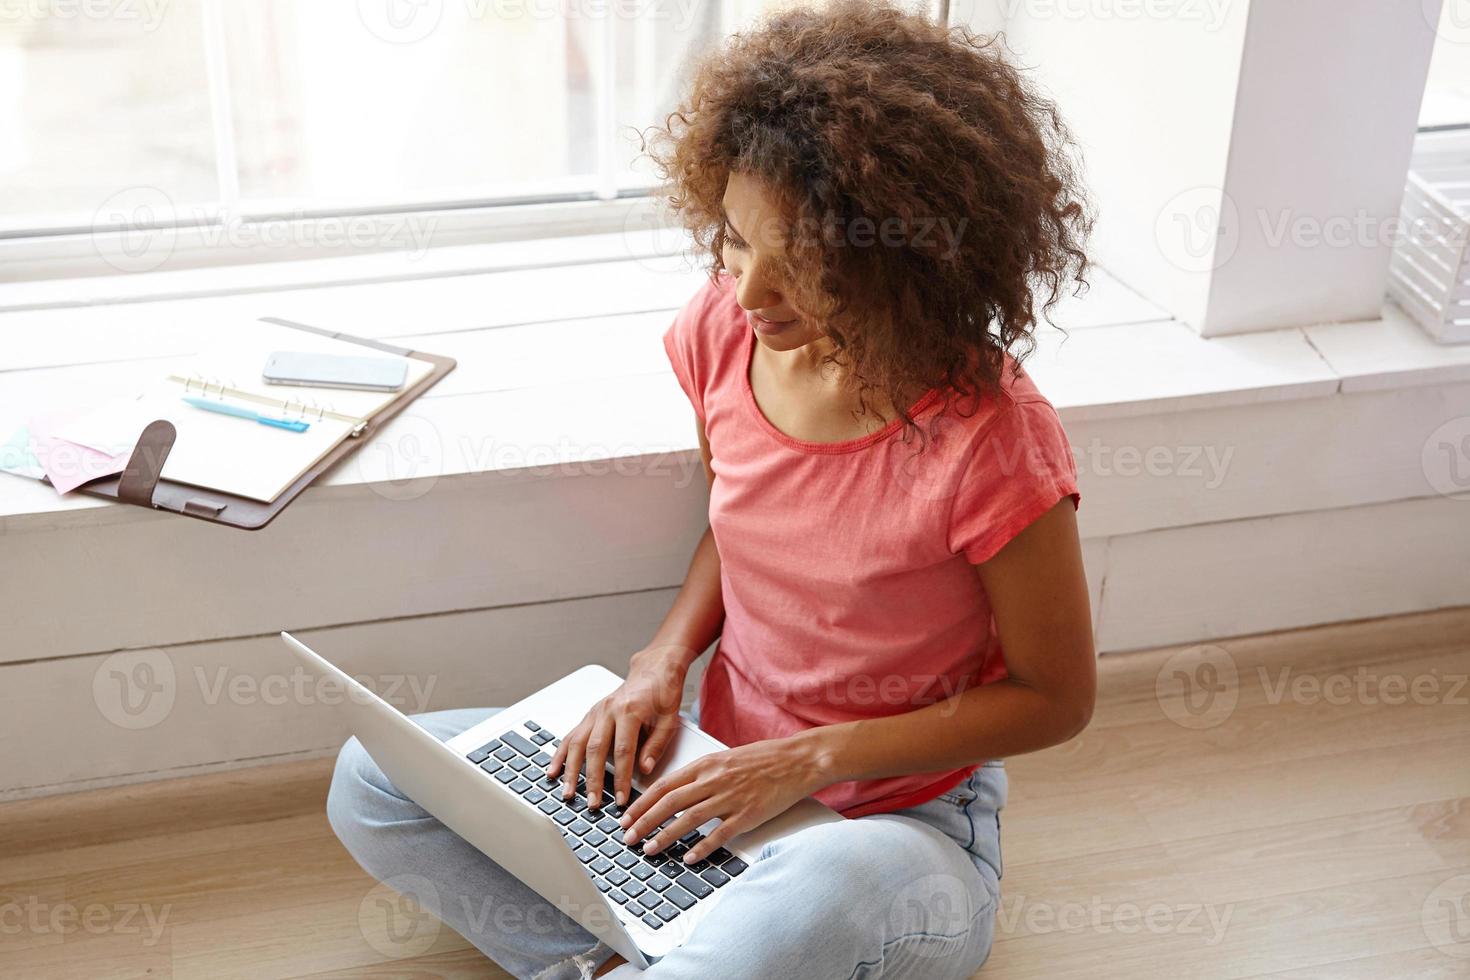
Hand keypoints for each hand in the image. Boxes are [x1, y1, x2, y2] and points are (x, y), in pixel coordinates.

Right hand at [546, 644, 692, 808]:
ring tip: (568, 793)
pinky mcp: (589, 715)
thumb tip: (645, 770)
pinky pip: (571, 736)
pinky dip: (560, 755)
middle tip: (593, 803)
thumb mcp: (670, 719)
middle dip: (593, 780)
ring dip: (571, 771)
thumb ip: (657, 745)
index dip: (621, 777)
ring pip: (577, 744)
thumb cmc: (663, 692)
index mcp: (630, 710)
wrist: (653, 669)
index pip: (623, 751)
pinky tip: (553, 771)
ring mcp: (595, 712)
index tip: (621, 798)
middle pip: (595, 750)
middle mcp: (608, 710)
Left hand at [617, 736, 827, 864]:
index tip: (627, 817)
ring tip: (650, 850)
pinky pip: (719, 834)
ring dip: (665, 836)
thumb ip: (700, 774)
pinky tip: (688, 858)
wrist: (797, 760)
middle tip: (628, 837)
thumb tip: (675, 791)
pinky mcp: (748, 815)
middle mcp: (714, 780)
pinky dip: (701, 848)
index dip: (642, 804)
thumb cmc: (763, 759)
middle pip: (669, 803)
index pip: (664, 785)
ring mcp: (731, 798)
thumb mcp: (725, 758)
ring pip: (689, 819)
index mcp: (706, 765)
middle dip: (644, 822)